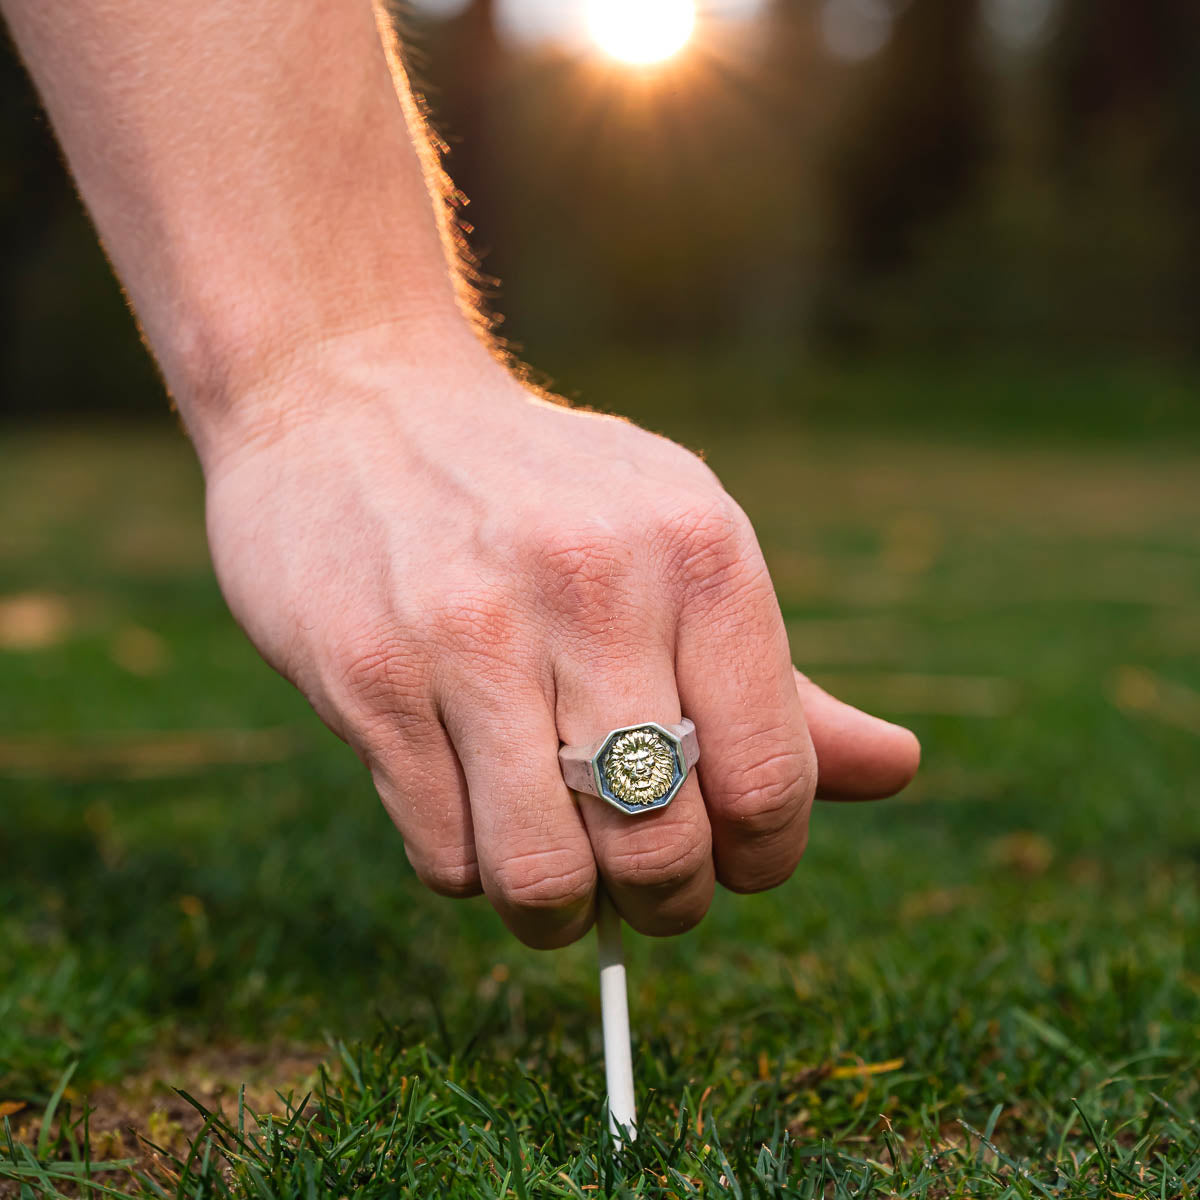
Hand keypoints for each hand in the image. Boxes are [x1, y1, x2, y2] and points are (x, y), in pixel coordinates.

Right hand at [202, 338, 918, 947]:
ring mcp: (471, 632)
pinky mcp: (369, 675)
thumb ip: (778, 680)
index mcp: (699, 551)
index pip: (769, 780)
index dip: (762, 857)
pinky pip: (443, 855)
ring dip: (560, 910)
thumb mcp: (677, 546)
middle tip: (641, 883)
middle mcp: (593, 585)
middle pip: (662, 847)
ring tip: (557, 878)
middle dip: (663, 900)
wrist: (355, 399)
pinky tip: (473, 814)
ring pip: (544, 875)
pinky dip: (470, 867)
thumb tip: (896, 770)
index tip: (732, 862)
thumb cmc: (543, 496)